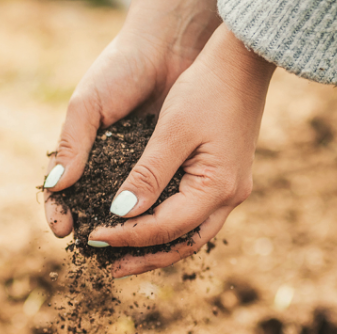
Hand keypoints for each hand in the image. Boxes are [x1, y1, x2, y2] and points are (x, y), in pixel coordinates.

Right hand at [43, 0, 220, 237]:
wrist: (169, 45)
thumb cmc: (120, 69)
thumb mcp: (89, 105)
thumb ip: (73, 144)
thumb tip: (55, 186)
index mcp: (83, 151)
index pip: (64, 191)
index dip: (61, 212)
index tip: (63, 230)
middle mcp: (109, 163)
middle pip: (95, 208)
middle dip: (92, 231)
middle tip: (93, 249)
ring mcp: (140, 167)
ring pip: (129, 210)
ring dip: (125, 232)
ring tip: (122, 251)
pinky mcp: (170, 167)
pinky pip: (161, 198)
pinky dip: (156, 217)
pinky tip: (155, 232)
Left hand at [88, 26, 273, 277]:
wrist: (243, 62)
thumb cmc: (206, 89)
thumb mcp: (172, 131)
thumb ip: (147, 175)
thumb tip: (120, 214)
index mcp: (218, 188)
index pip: (164, 228)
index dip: (126, 236)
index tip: (92, 237)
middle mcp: (230, 196)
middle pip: (182, 243)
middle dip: (144, 258)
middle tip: (109, 268)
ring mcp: (231, 189)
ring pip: (191, 234)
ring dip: (157, 247)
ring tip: (123, 257)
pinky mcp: (224, 178)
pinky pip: (194, 216)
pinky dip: (169, 227)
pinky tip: (146, 227)